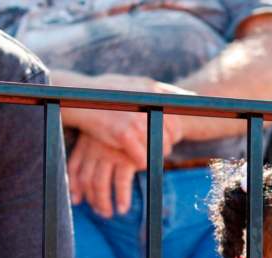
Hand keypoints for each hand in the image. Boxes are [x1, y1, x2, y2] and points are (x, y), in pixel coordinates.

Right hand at [63, 74, 188, 166]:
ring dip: (152, 155)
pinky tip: (132, 157)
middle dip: (165, 146)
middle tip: (153, 148)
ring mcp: (137, 120)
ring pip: (159, 150)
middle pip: (172, 137)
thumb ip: (162, 89)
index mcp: (154, 91)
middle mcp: (149, 104)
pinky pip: (144, 159)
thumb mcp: (138, 82)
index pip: (178, 120)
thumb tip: (192, 96)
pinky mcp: (124, 135)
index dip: (175, 134)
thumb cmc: (109, 91)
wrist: (80, 97)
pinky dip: (141, 162)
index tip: (168, 139)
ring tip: (140, 150)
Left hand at [68, 133, 138, 217]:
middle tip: (99, 211)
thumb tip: (87, 173)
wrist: (150, 117)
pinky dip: (122, 198)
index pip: (74, 167)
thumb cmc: (130, 128)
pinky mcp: (127, 158)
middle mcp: (96, 148)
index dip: (73, 186)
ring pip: (100, 184)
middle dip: (91, 198)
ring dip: (102, 202)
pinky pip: (121, 183)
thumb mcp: (109, 136)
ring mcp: (110, 153)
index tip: (76, 201)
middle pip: (86, 179)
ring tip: (108, 213)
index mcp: (88, 142)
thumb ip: (96, 151)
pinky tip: (123, 208)